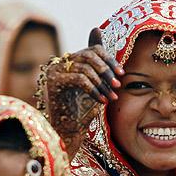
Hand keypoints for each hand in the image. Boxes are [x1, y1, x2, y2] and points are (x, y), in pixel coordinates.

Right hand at [37, 27, 124, 157]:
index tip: (122, 74)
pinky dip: (94, 90)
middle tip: (118, 85)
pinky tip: (102, 101)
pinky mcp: (53, 82)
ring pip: (85, 68)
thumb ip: (100, 69)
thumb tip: (106, 42)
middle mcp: (59, 64)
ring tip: (112, 96)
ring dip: (103, 84)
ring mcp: (54, 72)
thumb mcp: (95, 87)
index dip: (109, 60)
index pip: (92, 50)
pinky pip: (79, 79)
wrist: (67, 133)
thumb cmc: (81, 112)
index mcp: (68, 62)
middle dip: (107, 70)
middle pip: (89, 55)